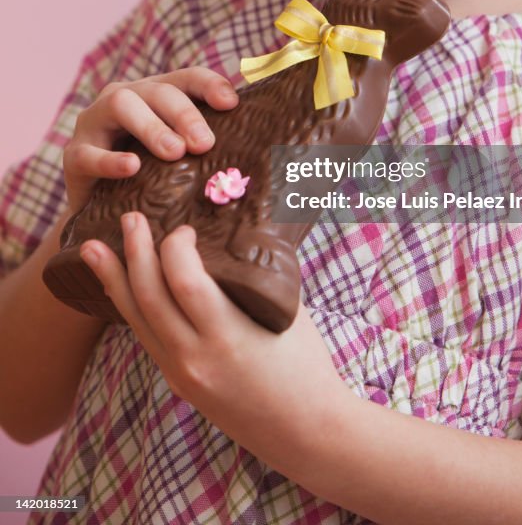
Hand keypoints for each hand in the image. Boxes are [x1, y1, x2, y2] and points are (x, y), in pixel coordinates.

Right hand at [63, 69, 238, 213]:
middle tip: (205, 142)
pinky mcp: (73, 154)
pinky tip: (132, 167)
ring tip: (175, 152)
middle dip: (184, 113)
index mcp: (156, 94)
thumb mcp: (181, 158)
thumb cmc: (153, 180)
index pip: (186, 78)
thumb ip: (209, 148)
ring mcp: (94, 122)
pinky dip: (111, 160)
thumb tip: (267, 155)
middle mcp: (124, 97)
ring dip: (151, 126)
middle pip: (157, 90)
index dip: (210, 85)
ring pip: (121, 104)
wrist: (103, 213)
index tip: (231, 104)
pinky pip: (89, 152)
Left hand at [79, 213, 349, 470]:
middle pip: (148, 298)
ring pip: (135, 320)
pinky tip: (121, 286)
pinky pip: (146, 336)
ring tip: (92, 249)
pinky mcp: (178, 382)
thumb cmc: (305, 363)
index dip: (175, 247)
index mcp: (227, 336)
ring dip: (113, 280)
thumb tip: (235, 231)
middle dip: (134, 252)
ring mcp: (181, 374)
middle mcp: (194, 358)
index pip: (184, 282)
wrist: (304, 429)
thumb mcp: (284, 311)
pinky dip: (132, 305)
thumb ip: (254, 275)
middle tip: (129, 218)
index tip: (185, 228)